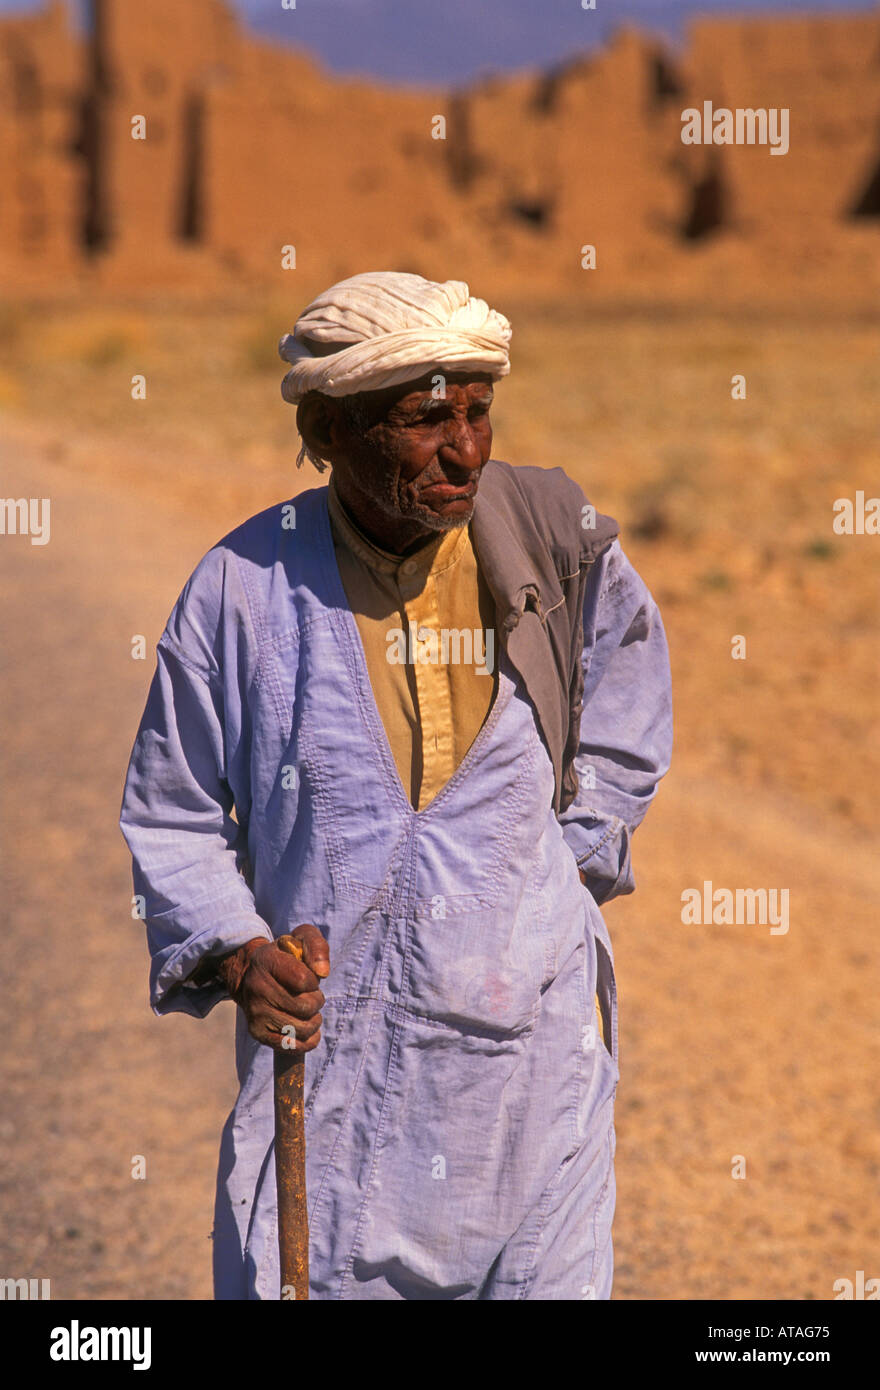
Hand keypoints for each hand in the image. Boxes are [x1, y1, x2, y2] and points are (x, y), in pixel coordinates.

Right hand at [218, 925, 329, 1053]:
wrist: (250, 975)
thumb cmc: (284, 957)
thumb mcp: (300, 939)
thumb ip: (317, 947)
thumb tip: (323, 972)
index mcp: (266, 960)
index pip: (305, 980)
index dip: (314, 981)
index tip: (308, 978)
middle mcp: (257, 988)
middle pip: (306, 1007)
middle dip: (316, 1001)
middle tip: (310, 996)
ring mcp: (256, 1013)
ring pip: (302, 1028)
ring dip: (314, 1021)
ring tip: (308, 1011)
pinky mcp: (258, 1033)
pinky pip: (292, 1046)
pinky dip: (308, 1041)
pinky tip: (308, 1029)